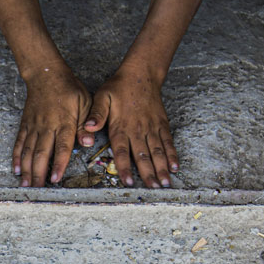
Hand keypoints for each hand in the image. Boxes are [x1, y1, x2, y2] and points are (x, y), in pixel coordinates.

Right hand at [13, 65, 91, 186]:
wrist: (46, 74)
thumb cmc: (69, 89)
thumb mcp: (85, 102)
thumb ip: (85, 124)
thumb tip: (88, 142)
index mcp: (64, 122)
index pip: (62, 147)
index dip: (58, 164)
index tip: (55, 179)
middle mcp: (47, 126)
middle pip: (41, 153)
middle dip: (38, 173)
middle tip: (37, 190)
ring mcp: (34, 126)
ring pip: (28, 151)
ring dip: (26, 169)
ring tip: (25, 184)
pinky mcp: (25, 124)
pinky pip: (19, 142)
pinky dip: (16, 157)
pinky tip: (15, 169)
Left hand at [79, 69, 178, 187]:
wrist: (141, 74)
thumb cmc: (119, 87)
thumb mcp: (102, 97)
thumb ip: (96, 114)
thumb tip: (88, 128)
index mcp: (121, 126)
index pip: (122, 151)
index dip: (125, 167)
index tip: (128, 182)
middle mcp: (138, 130)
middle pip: (143, 155)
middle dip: (148, 174)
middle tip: (153, 189)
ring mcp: (152, 127)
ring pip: (157, 151)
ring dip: (162, 168)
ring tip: (165, 183)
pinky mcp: (162, 124)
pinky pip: (168, 141)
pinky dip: (172, 154)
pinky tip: (175, 167)